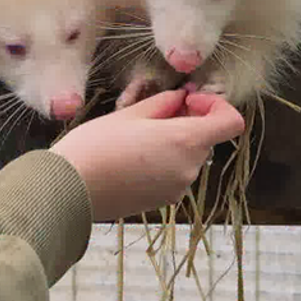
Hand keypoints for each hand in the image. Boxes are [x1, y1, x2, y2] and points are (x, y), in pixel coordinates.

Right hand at [50, 89, 245, 221]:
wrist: (69, 189)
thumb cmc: (96, 146)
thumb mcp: (130, 115)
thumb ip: (162, 104)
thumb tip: (180, 98)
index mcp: (186, 141)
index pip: (230, 122)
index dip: (215, 106)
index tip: (188, 101)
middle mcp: (189, 168)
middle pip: (206, 138)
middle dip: (187, 122)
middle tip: (154, 113)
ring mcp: (177, 188)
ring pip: (188, 157)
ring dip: (173, 143)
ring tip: (135, 137)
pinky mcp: (163, 201)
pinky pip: (174, 174)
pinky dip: (163, 162)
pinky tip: (131, 158)